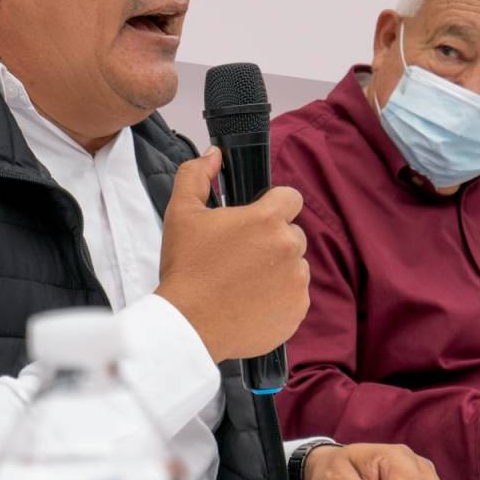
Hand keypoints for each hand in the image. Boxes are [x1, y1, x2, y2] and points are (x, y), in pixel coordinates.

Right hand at [157, 147, 309, 362]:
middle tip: (240, 255)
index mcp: (266, 219)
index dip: (274, 204)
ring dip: (276, 269)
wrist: (189, 324)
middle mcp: (288, 247)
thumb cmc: (186, 268)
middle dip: (271, 240)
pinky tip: (250, 301)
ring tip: (243, 281)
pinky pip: (295, 296)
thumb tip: (214, 155)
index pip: (291, 197)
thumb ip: (196, 174)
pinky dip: (279, 298)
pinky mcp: (297, 310)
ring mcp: (296, 281)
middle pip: (291, 233)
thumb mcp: (181, 212)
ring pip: (294, 265)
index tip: (255, 219)